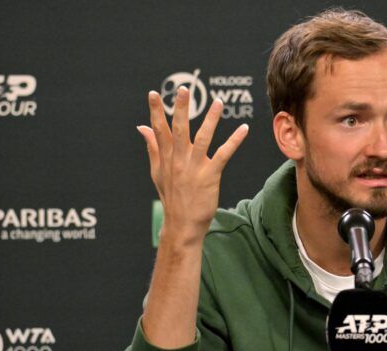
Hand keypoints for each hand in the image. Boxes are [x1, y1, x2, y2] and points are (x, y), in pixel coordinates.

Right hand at [137, 87, 248, 245]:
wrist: (182, 224)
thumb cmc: (171, 197)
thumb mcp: (157, 173)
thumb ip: (153, 148)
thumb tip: (142, 127)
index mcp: (166, 158)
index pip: (159, 130)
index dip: (156, 111)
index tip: (153, 94)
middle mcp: (179, 160)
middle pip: (179, 129)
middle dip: (181, 108)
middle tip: (184, 89)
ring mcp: (194, 168)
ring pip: (202, 138)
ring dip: (211, 119)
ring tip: (218, 102)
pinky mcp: (210, 176)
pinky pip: (224, 154)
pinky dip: (234, 141)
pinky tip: (244, 129)